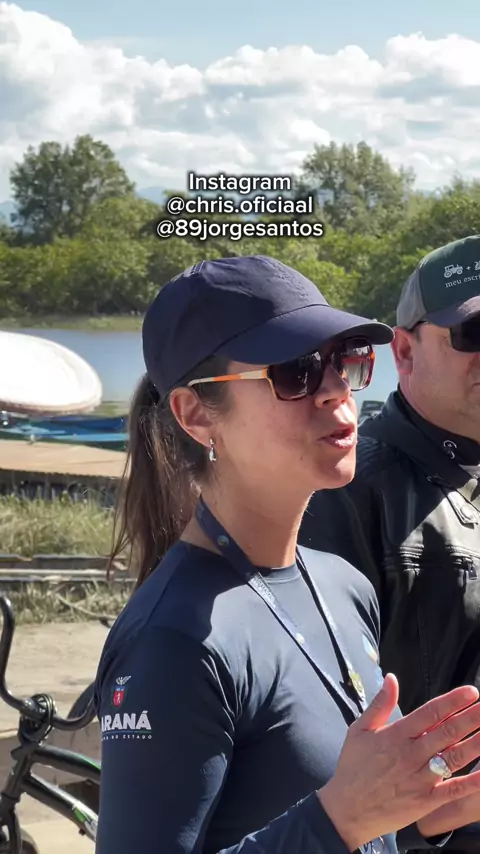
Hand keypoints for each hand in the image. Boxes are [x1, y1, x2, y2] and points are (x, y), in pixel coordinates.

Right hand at [317, 674, 479, 850]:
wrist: (347, 809)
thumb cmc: (352, 767)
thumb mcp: (359, 730)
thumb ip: (379, 704)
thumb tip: (391, 678)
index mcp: (395, 735)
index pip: (430, 713)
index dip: (452, 701)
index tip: (471, 692)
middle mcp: (410, 754)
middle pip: (447, 732)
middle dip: (471, 718)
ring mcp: (419, 779)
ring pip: (453, 758)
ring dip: (475, 744)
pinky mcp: (425, 802)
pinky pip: (452, 791)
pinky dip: (471, 782)